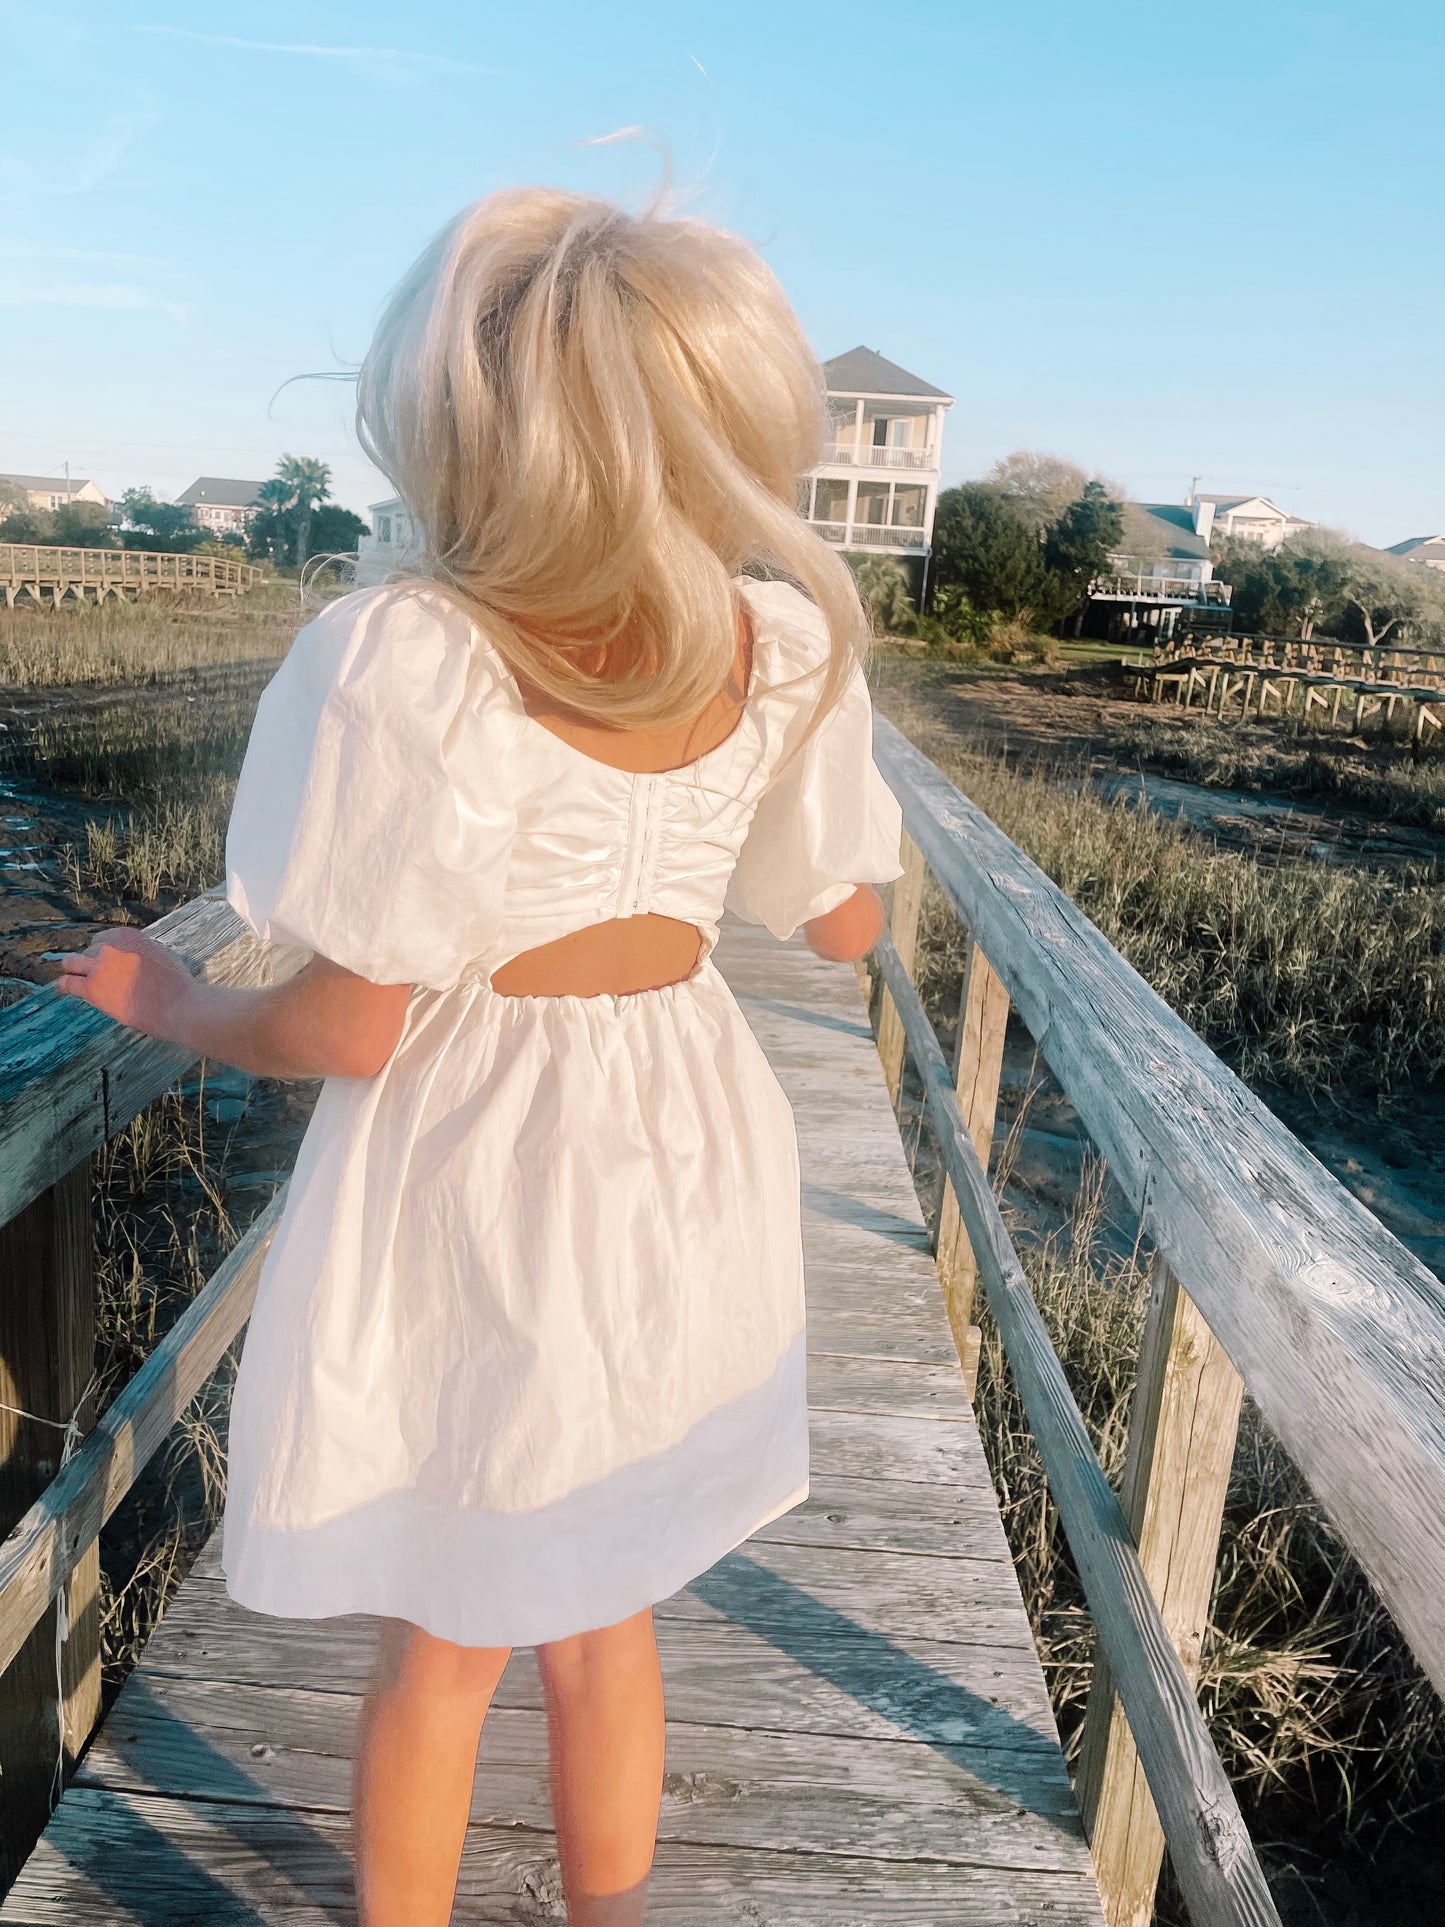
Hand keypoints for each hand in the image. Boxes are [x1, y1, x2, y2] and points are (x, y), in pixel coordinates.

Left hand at [56, 927, 199, 1039]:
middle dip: (89, 961)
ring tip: (75, 980)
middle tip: (93, 974)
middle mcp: (110, 946)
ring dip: (75, 971)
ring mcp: (99, 967)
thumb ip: (138, 952)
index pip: (103, 939)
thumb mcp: (159, 955)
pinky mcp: (92, 988)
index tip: (106, 964)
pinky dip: (64, 986)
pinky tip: (62, 989)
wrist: (178, 1005)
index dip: (104, 953)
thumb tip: (127, 961)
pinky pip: (68, 983)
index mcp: (128, 936)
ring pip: (71, 963)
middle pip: (88, 950)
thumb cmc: (177, 985)